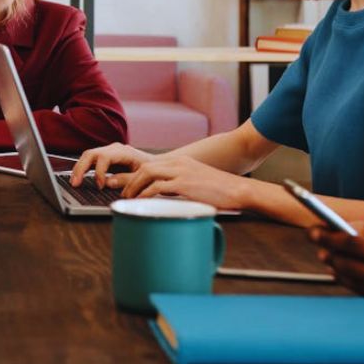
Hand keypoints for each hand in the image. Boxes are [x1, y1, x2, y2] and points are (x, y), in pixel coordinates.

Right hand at [70, 143, 153, 187]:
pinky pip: (89, 160)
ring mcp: (108, 152)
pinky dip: (82, 168)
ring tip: (74, 183)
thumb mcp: (143, 176)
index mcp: (123, 152)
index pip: (104, 157)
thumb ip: (127, 179)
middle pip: (91, 154)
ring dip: (78, 168)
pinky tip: (78, 178)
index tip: (100, 186)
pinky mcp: (104, 158)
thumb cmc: (151, 171)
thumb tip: (108, 182)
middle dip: (81, 168)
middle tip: (75, 184)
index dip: (99, 172)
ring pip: (87, 156)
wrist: (156, 165)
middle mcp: (113, 149)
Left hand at [106, 154, 253, 208]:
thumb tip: (165, 198)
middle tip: (124, 193)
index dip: (136, 175)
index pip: (151, 165)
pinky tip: (142, 202)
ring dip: (134, 187)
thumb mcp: (196, 182)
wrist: (238, 190)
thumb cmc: (219, 191)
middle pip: (145, 167)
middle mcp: (178, 163)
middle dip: (130, 180)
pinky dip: (146, 194)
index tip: (128, 186)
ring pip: (147, 174)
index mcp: (180, 162)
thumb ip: (179, 186)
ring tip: (129, 199)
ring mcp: (181, 172)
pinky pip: (158, 187)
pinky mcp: (184, 183)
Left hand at [308, 206, 363, 329]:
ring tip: (328, 260)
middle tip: (316, 243)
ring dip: (340, 271)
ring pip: (358, 284)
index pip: (357, 246)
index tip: (317, 230)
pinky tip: (350, 280)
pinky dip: (357, 287)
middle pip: (352, 266)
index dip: (332, 237)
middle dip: (331, 253)